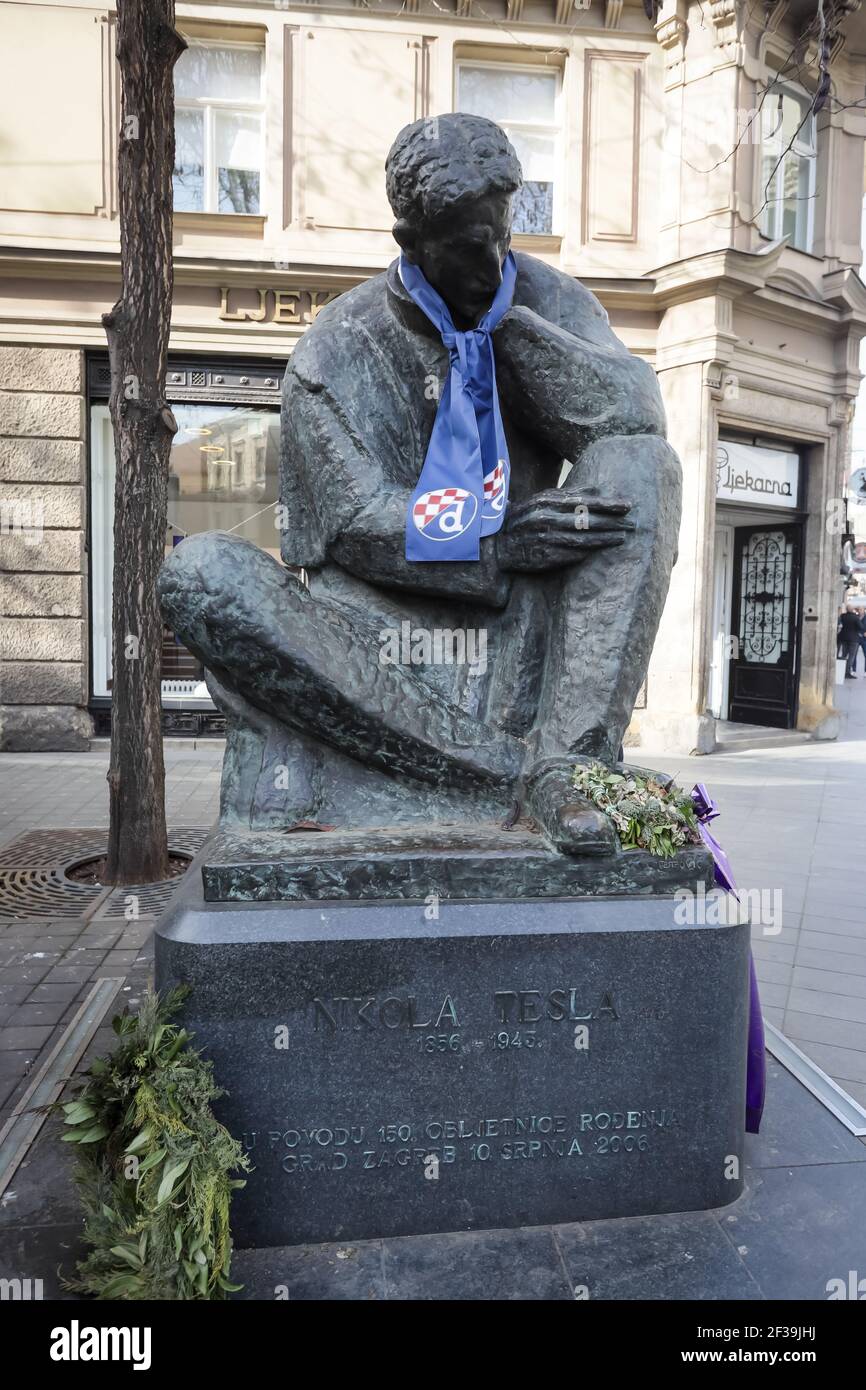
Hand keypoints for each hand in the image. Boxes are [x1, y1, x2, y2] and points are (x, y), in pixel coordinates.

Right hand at [496, 487, 633, 572]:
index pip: (584, 501)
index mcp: (546, 501)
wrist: (497, 544)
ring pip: (582, 539)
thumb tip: (598, 490)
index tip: (628, 505)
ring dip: (605, 539)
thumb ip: (569, 495)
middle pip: (587, 520)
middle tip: (632, 523)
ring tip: (623, 537)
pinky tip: (602, 549)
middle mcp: (546, 519)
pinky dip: (588, 551)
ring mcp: (544, 539)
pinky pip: (571, 554)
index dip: (608, 504)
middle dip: (612, 522)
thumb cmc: (524, 519)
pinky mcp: (543, 557)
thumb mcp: (542, 501)